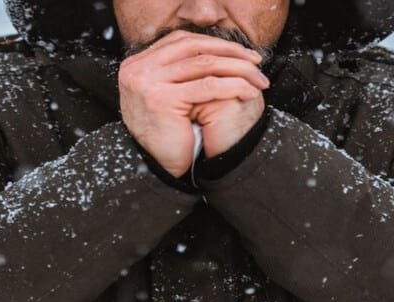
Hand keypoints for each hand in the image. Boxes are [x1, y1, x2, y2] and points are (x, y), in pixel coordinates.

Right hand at [118, 30, 269, 176]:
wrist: (155, 168)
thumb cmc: (167, 135)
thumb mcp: (167, 93)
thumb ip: (178, 70)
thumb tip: (213, 46)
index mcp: (136, 65)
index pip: (181, 41)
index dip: (215, 43)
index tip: (241, 52)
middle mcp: (136, 70)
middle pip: (193, 47)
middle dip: (230, 51)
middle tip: (256, 61)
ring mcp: (146, 82)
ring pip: (203, 64)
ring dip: (237, 69)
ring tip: (257, 78)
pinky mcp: (160, 99)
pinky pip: (207, 86)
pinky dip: (233, 86)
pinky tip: (249, 92)